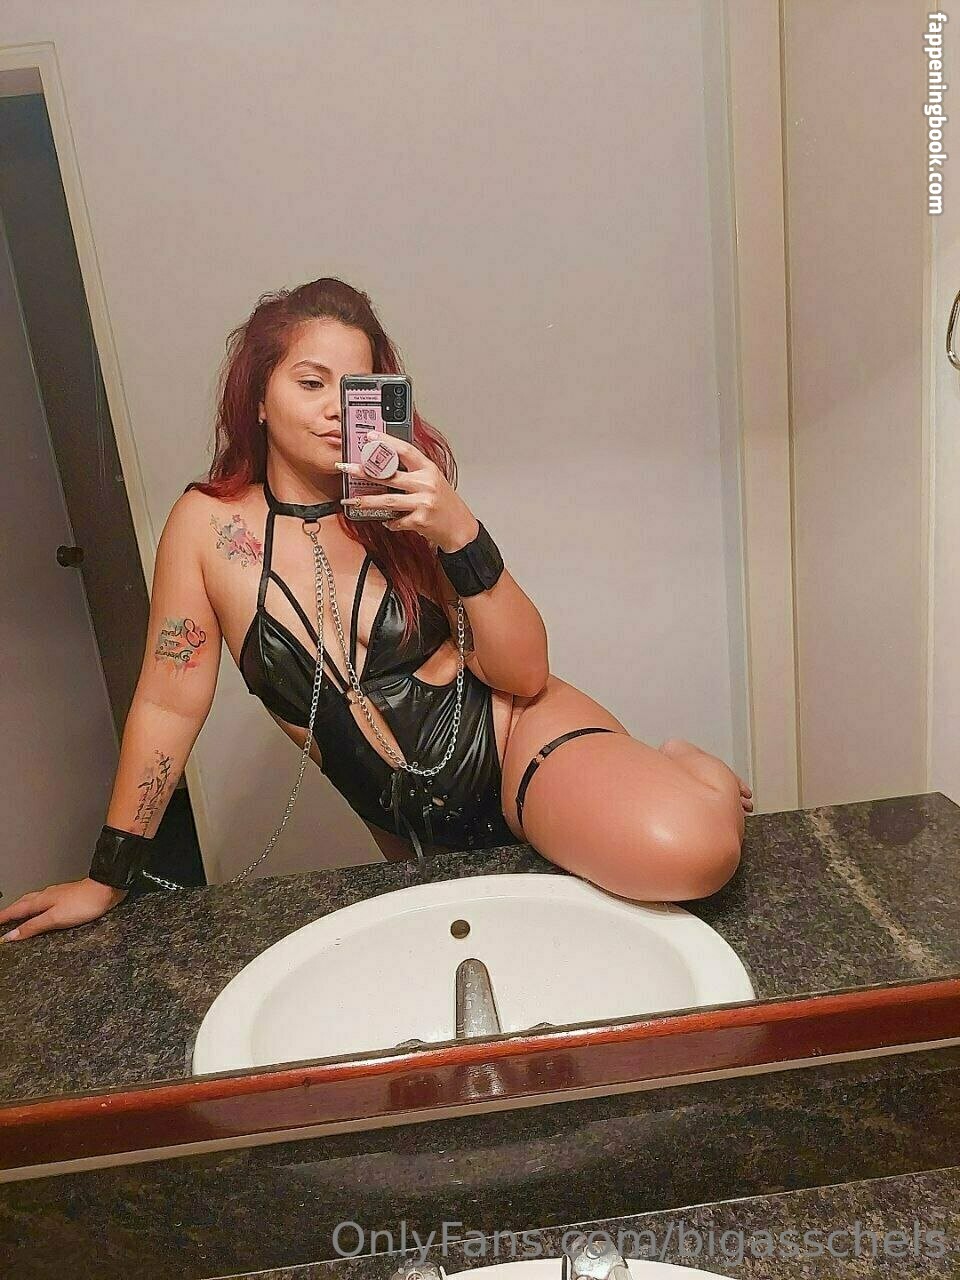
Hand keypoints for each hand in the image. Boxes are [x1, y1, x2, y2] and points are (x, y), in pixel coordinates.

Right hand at [0, 877, 128, 942]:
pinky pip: (45, 902)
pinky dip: (37, 907)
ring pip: (34, 900)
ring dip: (23, 907)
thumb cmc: (84, 903)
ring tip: (17, 913)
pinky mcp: (68, 897)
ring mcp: (58, 895)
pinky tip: (43, 909)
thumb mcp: (55, 918)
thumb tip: (11, 934)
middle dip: (10, 911)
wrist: (107, 890)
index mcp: (41, 900)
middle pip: (23, 903)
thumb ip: (33, 926)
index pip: (16, 910)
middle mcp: (47, 895)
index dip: (4, 917)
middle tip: (2, 918)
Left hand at [337, 431, 479, 551]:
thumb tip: (386, 466)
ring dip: (366, 501)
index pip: (405, 450)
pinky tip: (386, 521)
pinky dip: (388, 522)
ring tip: (351, 500)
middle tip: (346, 468)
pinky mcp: (419, 520)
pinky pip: (396, 521)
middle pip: (389, 474)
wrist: (460, 528)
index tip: (369, 437)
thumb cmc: (446, 504)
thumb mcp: (434, 481)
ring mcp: (423, 502)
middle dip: (364, 471)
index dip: (386, 442)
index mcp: (429, 469)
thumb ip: (414, 473)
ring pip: (387, 500)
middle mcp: (426, 483)